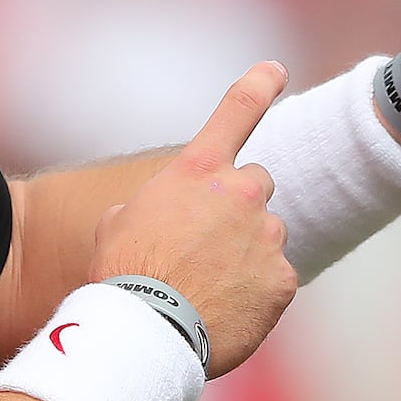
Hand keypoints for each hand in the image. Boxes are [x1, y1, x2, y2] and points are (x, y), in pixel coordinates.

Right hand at [90, 61, 296, 377]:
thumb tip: (157, 221)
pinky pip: (275, 280)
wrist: (145, 330)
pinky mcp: (283, 279)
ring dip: (244, 254)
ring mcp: (267, 235)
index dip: (259, 85)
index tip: (275, 70)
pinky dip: (255, 293)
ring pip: (266, 236)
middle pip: (256, 184)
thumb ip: (149, 208)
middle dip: (239, 206)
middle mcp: (240, 192)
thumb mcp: (116, 226)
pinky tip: (223, 311)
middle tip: (206, 244)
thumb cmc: (120, 277)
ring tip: (206, 288)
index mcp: (196, 171)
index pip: (236, 111)